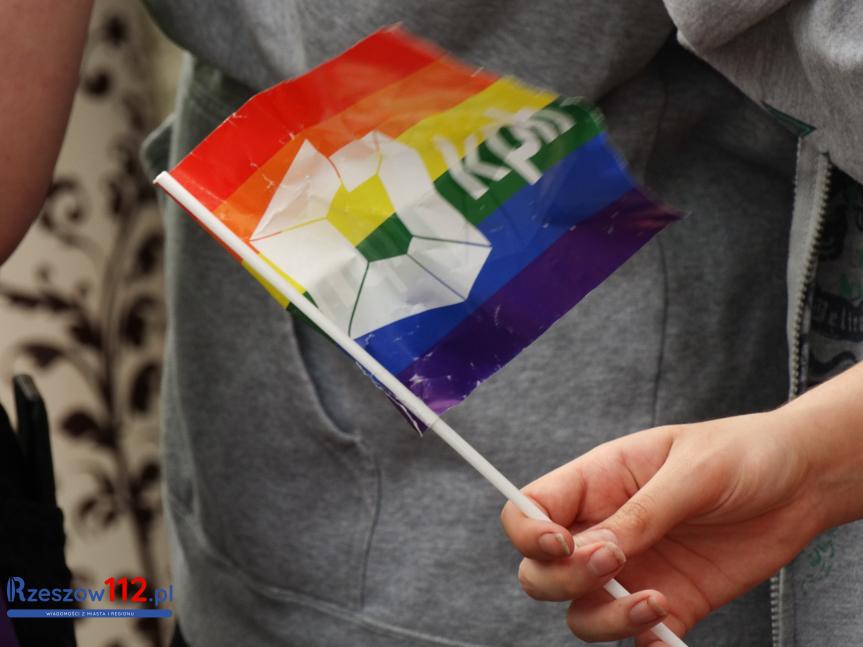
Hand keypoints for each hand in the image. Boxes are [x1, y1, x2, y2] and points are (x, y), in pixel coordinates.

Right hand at [500, 399, 853, 644]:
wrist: (799, 484)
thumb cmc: (738, 455)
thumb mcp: (690, 472)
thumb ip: (641, 513)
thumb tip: (596, 550)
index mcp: (596, 482)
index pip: (529, 510)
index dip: (528, 533)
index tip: (562, 543)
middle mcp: (603, 529)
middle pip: (540, 571)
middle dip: (562, 580)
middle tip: (613, 564)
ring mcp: (632, 571)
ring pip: (580, 614)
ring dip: (604, 620)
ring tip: (654, 603)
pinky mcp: (668, 603)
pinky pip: (636, 639)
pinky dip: (645, 645)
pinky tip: (670, 632)